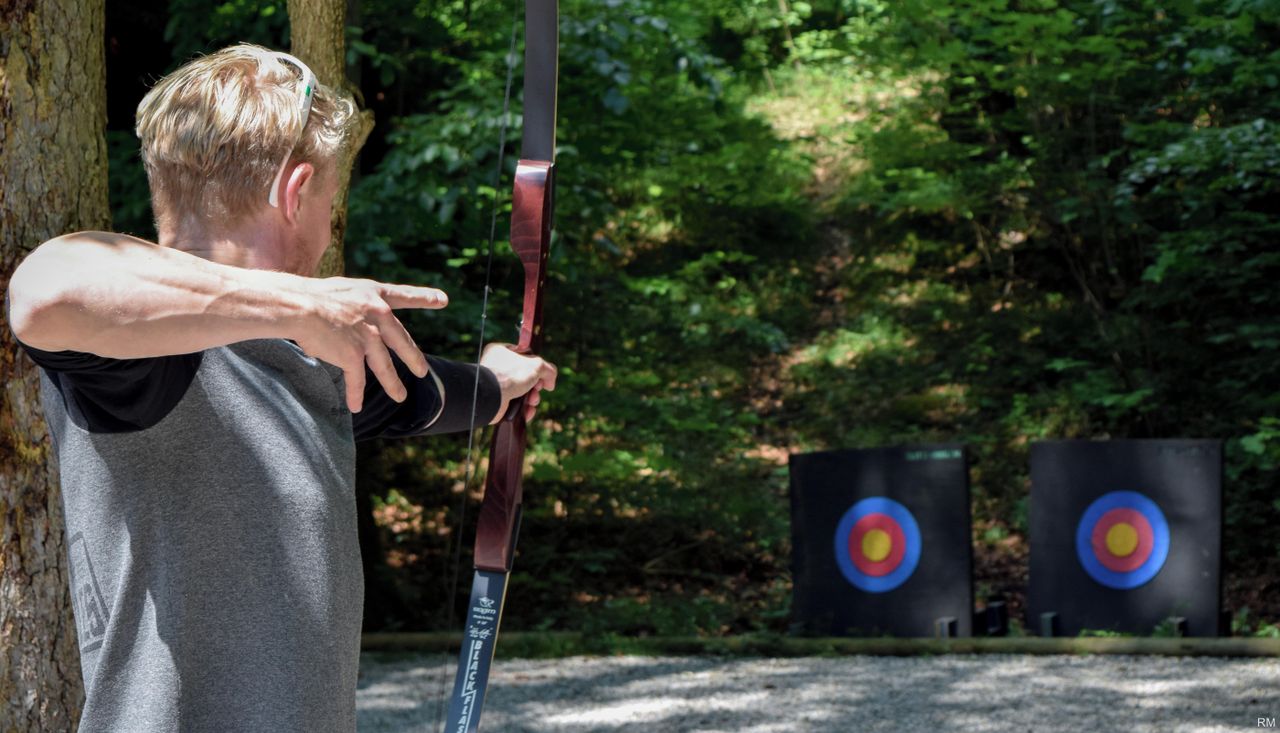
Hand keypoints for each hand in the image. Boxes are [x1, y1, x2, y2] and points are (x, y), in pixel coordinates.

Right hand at [294, 276, 448, 411]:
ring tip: (400, 397)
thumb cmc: (308, 296)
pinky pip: (357, 380)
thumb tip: (350, 322)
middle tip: (423, 372)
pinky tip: (356, 407)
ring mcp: (369, 336)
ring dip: (393, 385)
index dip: (424, 298)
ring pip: (385, 366)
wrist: (297, 306)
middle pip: (401, 341)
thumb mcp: (341, 291)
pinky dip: (355, 394)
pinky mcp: (354, 355)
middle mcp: (378, 314)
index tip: (443, 299)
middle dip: (414, 359)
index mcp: (373, 294)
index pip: (403, 296)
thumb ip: (354, 305)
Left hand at [480, 343, 557, 423]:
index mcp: (501, 352)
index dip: (536, 366)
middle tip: (537, 388)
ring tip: (532, 401)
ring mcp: (497, 386)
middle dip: (536, 386)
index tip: (542, 373)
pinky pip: (516, 405)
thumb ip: (548, 369)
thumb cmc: (509, 375)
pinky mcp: (498, 402)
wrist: (492, 397)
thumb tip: (550, 383)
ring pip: (523, 393)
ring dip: (532, 399)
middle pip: (526, 376)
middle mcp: (497, 368)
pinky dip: (525, 410)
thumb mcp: (536, 365)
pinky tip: (528, 411)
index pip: (523, 356)